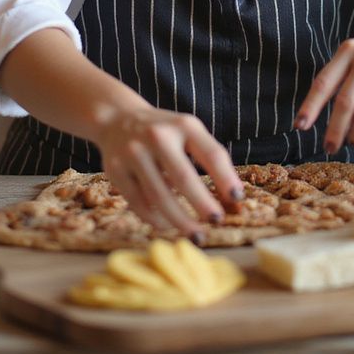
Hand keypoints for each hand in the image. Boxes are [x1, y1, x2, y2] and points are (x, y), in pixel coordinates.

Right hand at [92, 106, 244, 237]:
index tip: (237, 198)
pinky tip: (168, 224)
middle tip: (217, 221)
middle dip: (202, 203)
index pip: (211, 153)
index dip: (226, 178)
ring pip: (158, 195)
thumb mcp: (187, 131)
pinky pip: (138, 202)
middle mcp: (157, 136)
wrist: (116, 119)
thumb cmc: (163, 132)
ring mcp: (134, 153)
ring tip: (196, 234)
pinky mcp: (115, 170)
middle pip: (183, 177)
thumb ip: (208, 157)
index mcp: (183, 125)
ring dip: (180, 219)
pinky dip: (155, 218)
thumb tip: (232, 199)